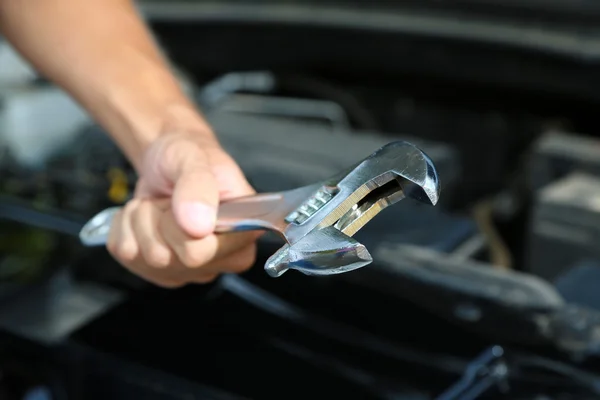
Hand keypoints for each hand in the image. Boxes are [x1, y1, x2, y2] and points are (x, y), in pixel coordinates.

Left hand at [107, 131, 259, 287]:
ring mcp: (193, 270)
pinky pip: (127, 257)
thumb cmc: (189, 155)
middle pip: (165, 259)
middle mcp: (224, 259)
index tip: (184, 199)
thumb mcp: (193, 158)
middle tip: (168, 200)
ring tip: (158, 204)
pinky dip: (126, 229)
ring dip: (140, 221)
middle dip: (154, 220)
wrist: (167, 160)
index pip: (198, 253)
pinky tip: (147, 217)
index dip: (177, 225)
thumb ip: (198, 186)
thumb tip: (199, 226)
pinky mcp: (164, 273)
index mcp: (244, 234)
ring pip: (144, 259)